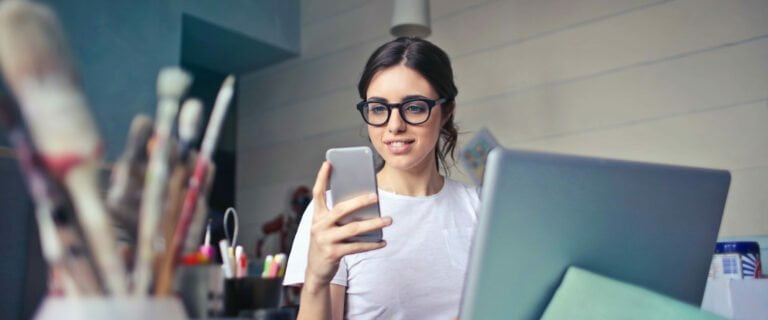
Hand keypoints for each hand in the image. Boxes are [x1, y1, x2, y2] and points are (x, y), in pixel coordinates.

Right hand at [305, 161, 391, 286]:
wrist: (316, 270)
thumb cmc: (327, 242)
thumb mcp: (327, 227)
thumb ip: (340, 216)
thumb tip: (366, 205)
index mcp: (317, 216)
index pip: (317, 193)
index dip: (321, 178)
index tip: (328, 163)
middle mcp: (318, 226)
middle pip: (341, 209)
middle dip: (360, 202)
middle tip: (376, 197)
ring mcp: (325, 240)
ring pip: (353, 229)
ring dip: (373, 224)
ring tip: (388, 220)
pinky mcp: (333, 253)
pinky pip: (357, 247)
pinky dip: (372, 244)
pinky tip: (383, 241)